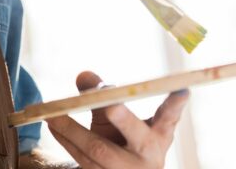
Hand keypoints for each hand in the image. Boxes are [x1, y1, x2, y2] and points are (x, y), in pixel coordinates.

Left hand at [46, 71, 188, 167]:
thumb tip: (83, 76)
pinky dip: (65, 140)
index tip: (183, 89)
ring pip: (100, 150)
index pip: (169, 118)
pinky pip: (82, 161)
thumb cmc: (124, 142)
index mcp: (158, 137)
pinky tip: (52, 124)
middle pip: (136, 137)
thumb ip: (104, 95)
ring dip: (74, 130)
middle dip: (123, 119)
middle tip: (111, 104)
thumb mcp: (120, 120)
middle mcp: (146, 155)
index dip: (176, 105)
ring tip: (54, 113)